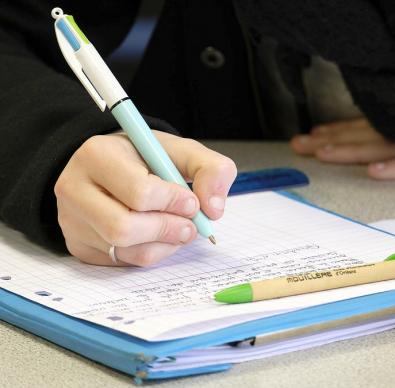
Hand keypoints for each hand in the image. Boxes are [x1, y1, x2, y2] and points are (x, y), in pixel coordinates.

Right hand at [55, 131, 235, 266]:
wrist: (113, 166)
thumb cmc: (147, 158)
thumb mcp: (182, 151)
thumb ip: (211, 169)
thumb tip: (213, 209)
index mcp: (97, 155)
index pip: (139, 193)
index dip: (174, 202)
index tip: (192, 202)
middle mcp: (73, 188)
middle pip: (124, 228)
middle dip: (168, 229)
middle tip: (190, 225)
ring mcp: (71, 220)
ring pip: (123, 249)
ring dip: (163, 244)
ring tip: (178, 229)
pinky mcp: (78, 245)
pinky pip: (120, 261)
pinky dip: (150, 253)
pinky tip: (158, 236)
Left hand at [290, 118, 394, 178]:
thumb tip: (377, 136)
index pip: (369, 124)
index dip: (340, 129)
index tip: (314, 134)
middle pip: (368, 134)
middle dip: (331, 139)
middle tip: (299, 144)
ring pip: (386, 145)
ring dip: (353, 150)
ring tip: (323, 154)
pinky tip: (373, 173)